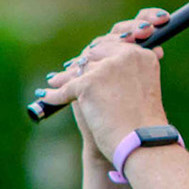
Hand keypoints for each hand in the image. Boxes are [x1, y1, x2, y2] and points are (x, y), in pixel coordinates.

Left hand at [39, 9, 170, 160]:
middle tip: (68, 70)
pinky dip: (55, 94)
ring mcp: (106, 68)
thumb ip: (125, 74)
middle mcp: (126, 56)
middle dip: (80, 64)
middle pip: (93, 53)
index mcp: (142, 55)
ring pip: (78, 69)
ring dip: (64, 77)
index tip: (86, 60)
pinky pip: (66, 87)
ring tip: (54, 81)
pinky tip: (46, 95)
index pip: (113, 46)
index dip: (97, 53)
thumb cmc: (143, 124)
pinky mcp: (89, 82)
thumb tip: (93, 64)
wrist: (142, 142)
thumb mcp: (141, 90)